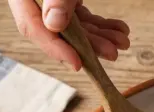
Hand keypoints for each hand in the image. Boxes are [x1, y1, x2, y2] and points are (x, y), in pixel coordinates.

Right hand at [9, 0, 130, 70]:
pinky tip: (118, 30)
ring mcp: (50, 1)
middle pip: (57, 31)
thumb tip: (54, 24)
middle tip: (112, 52)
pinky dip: (100, 24)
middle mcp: (33, 0)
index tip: (78, 63)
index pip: (31, 26)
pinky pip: (81, 16)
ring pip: (74, 26)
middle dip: (89, 44)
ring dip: (99, 36)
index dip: (55, 48)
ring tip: (122, 41)